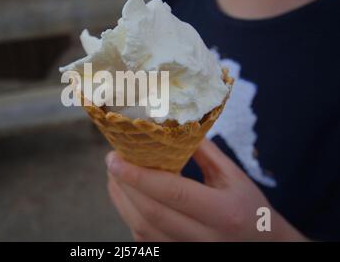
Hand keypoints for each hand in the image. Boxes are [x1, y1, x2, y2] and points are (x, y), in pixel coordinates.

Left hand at [106, 139, 306, 240]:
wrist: (263, 246)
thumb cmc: (249, 208)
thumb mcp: (234, 176)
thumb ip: (204, 152)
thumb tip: (172, 126)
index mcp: (223, 211)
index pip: (174, 192)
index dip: (140, 175)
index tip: (116, 158)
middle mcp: (205, 237)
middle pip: (152, 212)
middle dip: (124, 185)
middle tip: (111, 161)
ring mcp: (189, 251)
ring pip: (144, 230)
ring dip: (122, 200)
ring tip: (115, 176)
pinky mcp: (177, 256)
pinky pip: (145, 240)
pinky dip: (130, 215)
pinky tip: (127, 196)